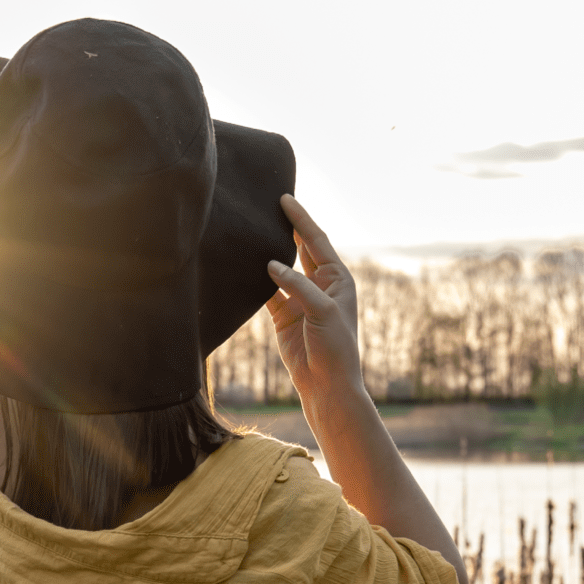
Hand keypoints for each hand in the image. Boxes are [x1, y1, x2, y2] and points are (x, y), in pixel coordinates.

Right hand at [263, 194, 364, 403]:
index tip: (285, 199)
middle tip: (270, 205)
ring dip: (271, 252)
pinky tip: (245, 267)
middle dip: (288, 227)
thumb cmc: (336, 347)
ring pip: (282, 268)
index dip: (301, 220)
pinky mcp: (284, 315)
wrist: (326, 384)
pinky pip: (268, 291)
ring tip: (255, 230)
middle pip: (301, 249)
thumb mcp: (323, 311)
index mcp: (338, 279)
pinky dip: (257, 280)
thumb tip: (271, 264)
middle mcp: (320, 285)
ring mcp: (301, 299)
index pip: (317, 241)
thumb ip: (298, 286)